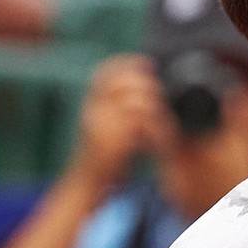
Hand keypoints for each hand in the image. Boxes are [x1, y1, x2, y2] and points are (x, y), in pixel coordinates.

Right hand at [69, 55, 173, 191]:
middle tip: (160, 87)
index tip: (147, 63)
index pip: (104, 73)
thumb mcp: (104, 127)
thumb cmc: (101, 156)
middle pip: (120, 83)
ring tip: (161, 112)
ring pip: (132, 102)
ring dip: (152, 104)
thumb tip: (141, 90)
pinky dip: (152, 125)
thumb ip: (116, 109)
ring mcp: (101, 127)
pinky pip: (138, 125)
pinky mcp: (113, 144)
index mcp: (90, 106)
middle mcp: (92, 112)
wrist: (86, 185)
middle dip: (144, 81)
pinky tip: (157, 131)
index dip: (125, 63)